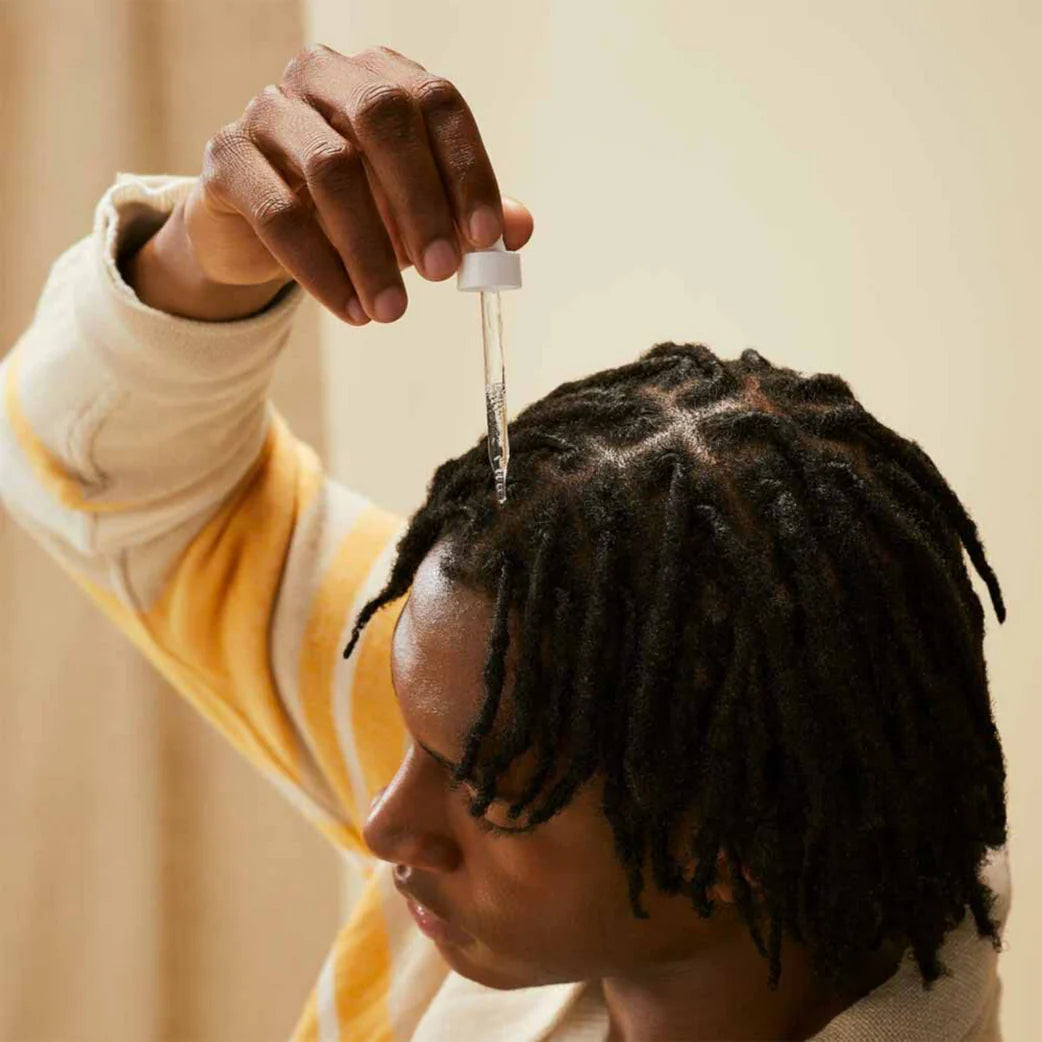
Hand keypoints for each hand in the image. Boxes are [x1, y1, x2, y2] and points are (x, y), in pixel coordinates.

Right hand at [182, 44, 534, 324]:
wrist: (258, 229)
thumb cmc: (351, 211)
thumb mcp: (414, 214)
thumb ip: (466, 217)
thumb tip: (520, 229)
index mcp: (382, 79)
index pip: (437, 102)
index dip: (467, 169)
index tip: (487, 238)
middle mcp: (324, 78)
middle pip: (381, 119)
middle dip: (420, 202)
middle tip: (443, 273)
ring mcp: (269, 111)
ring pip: (329, 169)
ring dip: (370, 250)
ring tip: (393, 311)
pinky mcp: (228, 158)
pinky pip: (277, 213)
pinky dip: (321, 269)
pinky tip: (350, 309)